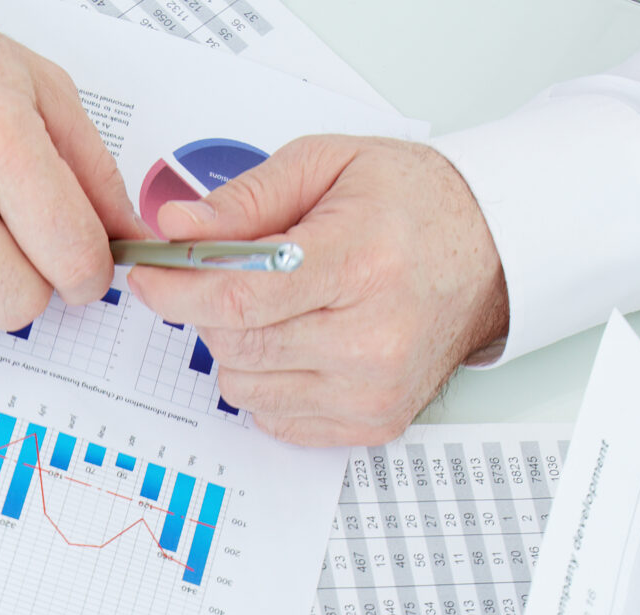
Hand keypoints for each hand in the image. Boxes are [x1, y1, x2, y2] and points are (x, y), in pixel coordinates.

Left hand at [126, 136, 506, 444]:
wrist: (489, 253)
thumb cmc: (412, 205)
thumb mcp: (328, 165)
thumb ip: (246, 200)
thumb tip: (178, 228)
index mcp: (362, 263)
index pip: (240, 296)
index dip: (179, 289)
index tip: (150, 275)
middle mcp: (372, 339)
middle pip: (236, 344)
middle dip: (206, 309)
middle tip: (217, 276)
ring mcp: (373, 391)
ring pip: (244, 388)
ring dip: (237, 347)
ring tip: (278, 305)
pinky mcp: (373, 424)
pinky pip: (274, 418)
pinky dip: (268, 381)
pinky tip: (298, 341)